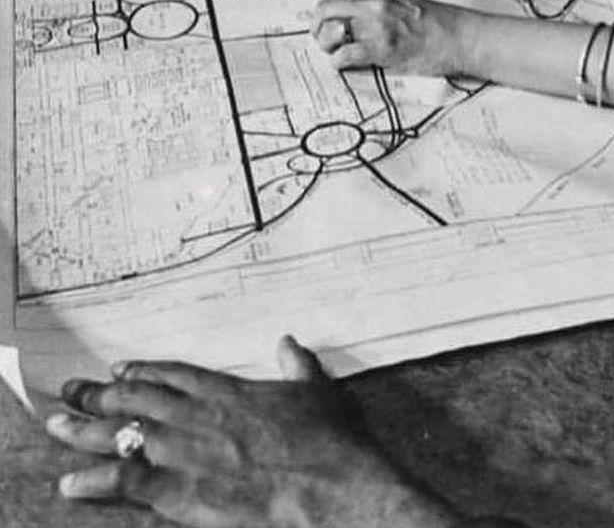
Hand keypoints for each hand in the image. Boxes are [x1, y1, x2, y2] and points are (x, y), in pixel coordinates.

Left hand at [46, 335, 451, 527]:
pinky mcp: (182, 493)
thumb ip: (297, 364)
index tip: (120, 369)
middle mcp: (200, 416)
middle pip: (138, 399)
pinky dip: (96, 481)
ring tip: (58, 423)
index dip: (143, 371)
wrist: (332, 486)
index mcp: (230, 391)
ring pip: (124, 433)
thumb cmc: (331, 442)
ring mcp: (188, 453)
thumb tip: (288, 341)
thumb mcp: (318, 391)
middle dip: (101, 394)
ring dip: (87, 427)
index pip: (174, 376)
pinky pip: (127, 483)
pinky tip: (71, 481)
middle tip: (72, 390)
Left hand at [312, 0, 470, 77]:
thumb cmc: (439, 24)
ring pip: (329, 32)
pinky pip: (343, 54)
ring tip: (336, 52)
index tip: (328, 24)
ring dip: (327, 45)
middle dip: (319, 27)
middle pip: (326, 10)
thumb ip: (379, 5)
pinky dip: (338, 61)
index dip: (328, 13)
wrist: (460, 37)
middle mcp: (375, 3)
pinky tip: (346, 64)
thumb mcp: (405, 2)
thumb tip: (354, 18)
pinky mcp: (381, 48)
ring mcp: (378, 25)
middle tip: (324, 40)